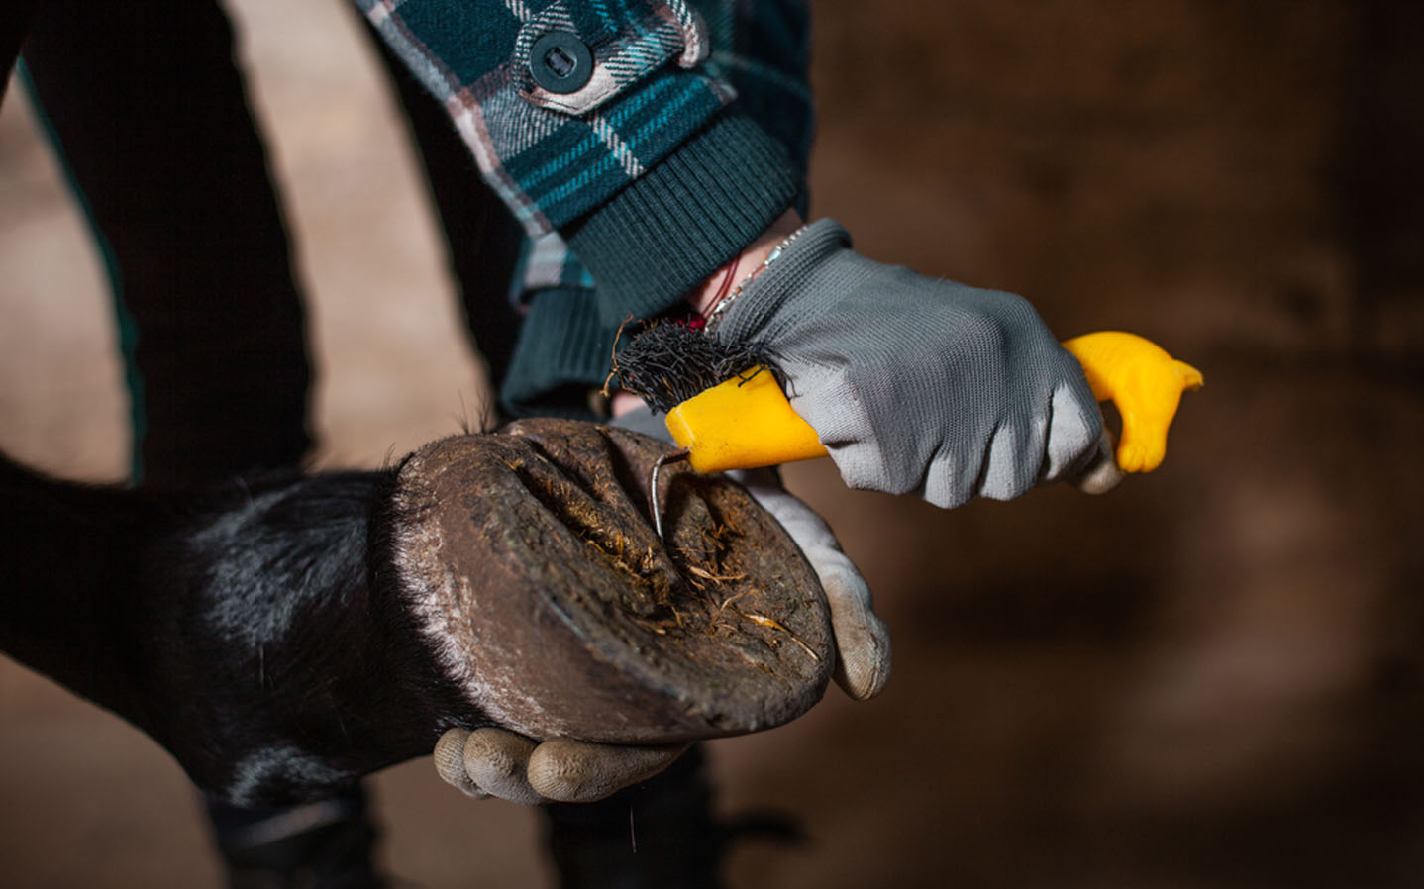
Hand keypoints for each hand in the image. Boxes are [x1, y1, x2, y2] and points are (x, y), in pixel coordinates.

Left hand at [431, 409, 891, 803]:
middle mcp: (621, 679)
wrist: (665, 412)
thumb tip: (867, 685)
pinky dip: (459, 705)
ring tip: (457, 753)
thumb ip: (838, 600)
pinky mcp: (522, 619)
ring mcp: (567, 650)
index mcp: (678, 682)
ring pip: (524, 727)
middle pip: (572, 750)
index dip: (601, 768)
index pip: (643, 744)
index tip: (551, 772)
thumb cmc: (738, 482)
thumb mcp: (796, 534)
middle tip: (490, 766)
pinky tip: (438, 718)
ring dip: (487, 758)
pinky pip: (486, 679)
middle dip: (526, 772)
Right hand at [710, 218, 1102, 508]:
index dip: (1062, 460)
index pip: (1077, 434)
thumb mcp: (984, 333)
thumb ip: (1037, 393)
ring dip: (921, 464)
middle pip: (1014, 477)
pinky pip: (894, 481)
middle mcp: (990, 368)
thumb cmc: (901, 322)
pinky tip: (863, 416)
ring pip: (953, 488)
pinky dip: (873, 460)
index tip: (1043, 463)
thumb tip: (1097, 474)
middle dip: (979, 465)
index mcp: (1023, 337)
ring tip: (896, 409)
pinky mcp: (886, 433)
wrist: (813, 296)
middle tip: (938, 423)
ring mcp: (939, 403)